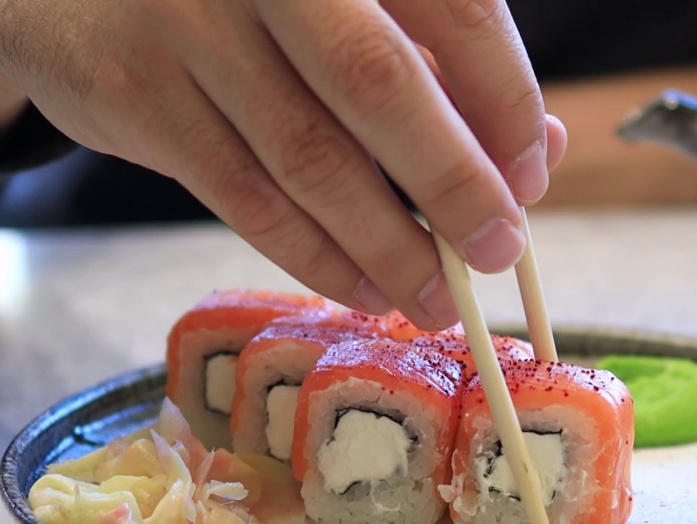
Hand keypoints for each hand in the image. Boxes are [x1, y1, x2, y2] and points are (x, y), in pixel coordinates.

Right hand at [0, 0, 566, 328]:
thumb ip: (443, 69)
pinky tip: (363, 286)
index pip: (456, 10)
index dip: (506, 103)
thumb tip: (538, 154)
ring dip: (389, 246)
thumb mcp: (351, 10)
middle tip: (497, 251)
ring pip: (312, 158)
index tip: (528, 178)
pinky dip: (317, 257)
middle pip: (381, 86)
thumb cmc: (249, 1)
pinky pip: (247, 199)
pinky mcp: (137, 92)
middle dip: (455, 185)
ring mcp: (190, 22)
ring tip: (437, 298)